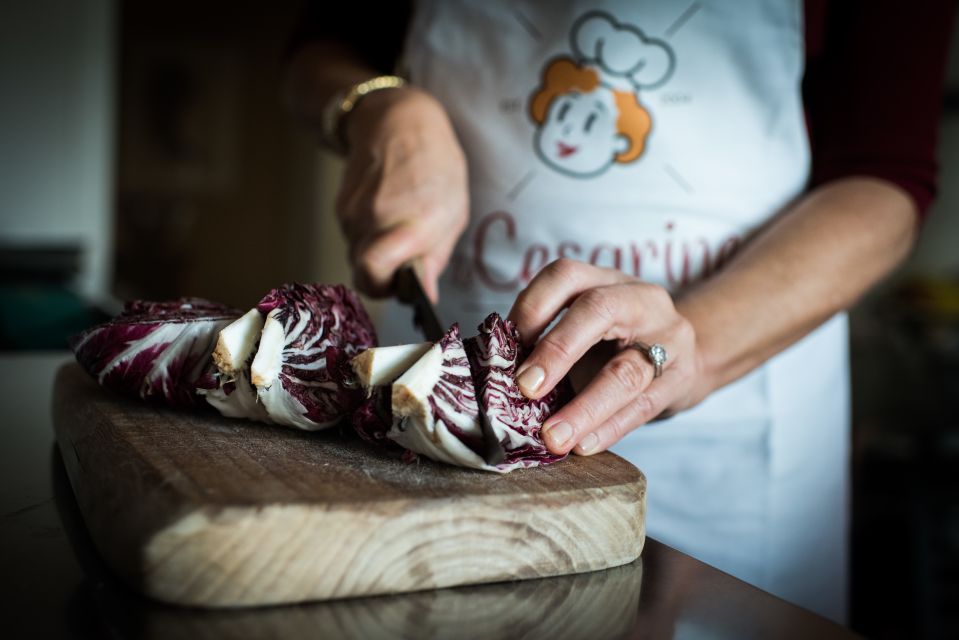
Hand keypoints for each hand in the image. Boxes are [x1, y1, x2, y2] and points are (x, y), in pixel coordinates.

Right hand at [335, 87, 468, 301]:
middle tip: (405, 258)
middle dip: (383, 275)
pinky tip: (386, 210)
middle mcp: (376, 218)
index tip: (399, 287)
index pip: (374, 270)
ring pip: (357, 254)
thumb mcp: (454, 213)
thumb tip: (425, 295)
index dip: (383, 288)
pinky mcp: (340, 207)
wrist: (398, 122)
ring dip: (377, 251)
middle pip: (364, 272)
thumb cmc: (436, 166)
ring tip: (399, 223)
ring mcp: (353, 212)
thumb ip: (435, 258)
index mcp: (411, 221)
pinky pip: (352, 236)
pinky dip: (368, 234)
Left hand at [507, 259, 710, 455]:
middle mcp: (640, 299)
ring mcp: (668, 338)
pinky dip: (608, 429)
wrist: (682, 355)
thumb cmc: (614, 341)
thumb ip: (546, 340)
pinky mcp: (681, 378)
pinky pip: (642, 407)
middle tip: (525, 388)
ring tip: (553, 437)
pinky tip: (582, 446)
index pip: (565, 276)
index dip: (532, 308)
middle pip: (599, 311)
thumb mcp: (584, 325)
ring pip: (626, 371)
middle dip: (557, 350)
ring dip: (584, 408)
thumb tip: (495, 374)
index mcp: (604, 279)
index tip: (505, 348)